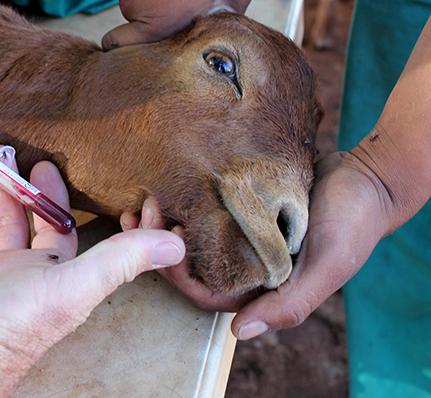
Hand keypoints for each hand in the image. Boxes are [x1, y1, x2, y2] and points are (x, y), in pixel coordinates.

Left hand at [145, 153, 385, 339]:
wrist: (368, 177)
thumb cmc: (352, 224)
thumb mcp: (327, 266)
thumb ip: (288, 305)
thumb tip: (241, 333)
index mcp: (261, 287)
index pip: (206, 292)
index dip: (177, 272)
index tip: (165, 238)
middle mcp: (245, 265)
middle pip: (190, 265)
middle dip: (158, 243)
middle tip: (142, 212)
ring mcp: (241, 236)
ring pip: (191, 238)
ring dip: (162, 223)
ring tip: (145, 201)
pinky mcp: (240, 209)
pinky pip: (202, 212)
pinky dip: (181, 203)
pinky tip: (164, 188)